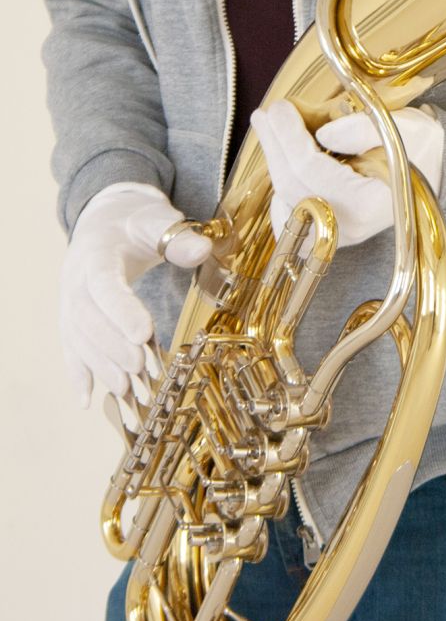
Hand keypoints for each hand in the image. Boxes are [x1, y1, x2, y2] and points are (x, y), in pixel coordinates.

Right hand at [60, 184, 211, 406]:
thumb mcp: (158, 220)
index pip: (104, 283)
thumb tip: (201, 249)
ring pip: (78, 338)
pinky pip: (71, 348)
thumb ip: (178, 236)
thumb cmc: (136, 222)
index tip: (143, 334)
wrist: (106, 220)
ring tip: (127, 390)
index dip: (121, 310)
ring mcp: (70, 300)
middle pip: (87, 317)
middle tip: (141, 368)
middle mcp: (75, 279)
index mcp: (96, 252)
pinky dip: (78, 375)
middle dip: (113, 346)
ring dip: (102, 366)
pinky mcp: (72, 318)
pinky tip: (87, 400)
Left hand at [250, 101, 443, 246]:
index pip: (311, 171)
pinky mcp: (334, 229)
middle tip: (267, 113)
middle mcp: (349, 227)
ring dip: (275, 164)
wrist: (439, 167)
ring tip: (271, 129)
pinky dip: (282, 192)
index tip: (280, 107)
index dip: (289, 136)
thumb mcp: (404, 128)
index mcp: (366, 205)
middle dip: (275, 145)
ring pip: (287, 203)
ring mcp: (340, 234)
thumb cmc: (422, 147)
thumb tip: (322, 132)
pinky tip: (282, 164)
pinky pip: (294, 219)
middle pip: (293, 186)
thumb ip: (361, 130)